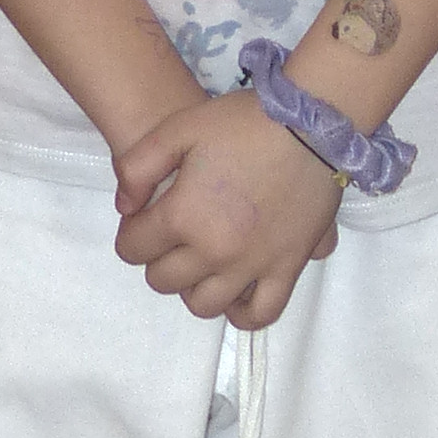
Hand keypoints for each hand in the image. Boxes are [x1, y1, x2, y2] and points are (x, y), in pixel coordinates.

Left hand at [112, 89, 343, 324]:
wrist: (312, 125)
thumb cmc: (243, 123)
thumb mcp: (177, 127)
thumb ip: (136, 168)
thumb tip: (126, 209)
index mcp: (182, 216)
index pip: (132, 248)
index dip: (132, 231)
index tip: (145, 216)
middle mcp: (213, 252)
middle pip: (163, 280)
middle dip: (157, 258)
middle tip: (173, 233)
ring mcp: (252, 266)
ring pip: (203, 304)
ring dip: (192, 286)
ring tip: (202, 261)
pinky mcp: (287, 269)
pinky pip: (259, 313)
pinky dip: (241, 311)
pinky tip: (236, 290)